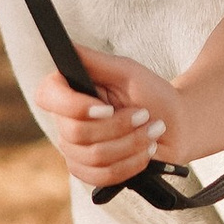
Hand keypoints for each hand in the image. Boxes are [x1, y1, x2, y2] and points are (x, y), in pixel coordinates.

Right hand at [34, 52, 187, 186]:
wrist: (176, 127)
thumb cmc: (152, 95)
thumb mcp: (127, 72)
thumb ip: (96, 62)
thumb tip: (68, 46)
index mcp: (69, 90)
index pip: (48, 96)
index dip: (74, 106)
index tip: (106, 107)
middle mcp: (65, 120)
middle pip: (76, 133)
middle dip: (119, 127)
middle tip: (144, 114)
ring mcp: (74, 149)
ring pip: (93, 157)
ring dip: (131, 144)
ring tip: (151, 131)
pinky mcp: (88, 172)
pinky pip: (101, 176)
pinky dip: (130, 164)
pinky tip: (145, 152)